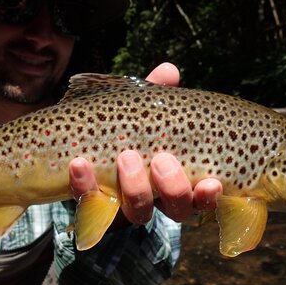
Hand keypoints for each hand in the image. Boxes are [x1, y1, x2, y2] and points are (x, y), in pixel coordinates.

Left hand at [69, 62, 222, 224]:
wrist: (73, 141)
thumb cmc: (122, 123)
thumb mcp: (139, 105)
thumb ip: (156, 92)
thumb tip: (169, 71)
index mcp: (180, 177)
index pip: (202, 195)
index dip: (209, 194)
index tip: (212, 183)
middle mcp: (158, 198)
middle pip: (177, 210)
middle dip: (173, 189)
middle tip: (163, 160)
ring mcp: (126, 205)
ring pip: (138, 213)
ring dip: (135, 187)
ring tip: (126, 157)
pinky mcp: (94, 205)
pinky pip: (91, 203)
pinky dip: (84, 184)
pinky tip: (78, 163)